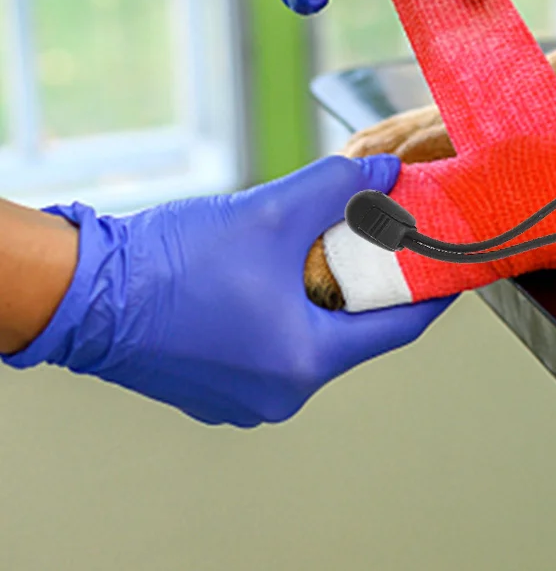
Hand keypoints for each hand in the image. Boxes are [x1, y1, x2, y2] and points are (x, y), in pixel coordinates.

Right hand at [2, 156, 450, 425]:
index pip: (398, 326)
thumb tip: (389, 173)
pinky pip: (275, 342)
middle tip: (396, 234)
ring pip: (314, 334)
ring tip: (337, 240)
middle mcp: (279, 394)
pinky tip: (285, 266)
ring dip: (329, 290)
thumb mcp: (273, 212)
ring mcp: (243, 396)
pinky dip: (290, 305)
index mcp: (304, 364)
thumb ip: (342, 188)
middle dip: (376, 279)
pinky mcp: (215, 385)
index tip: (457, 258)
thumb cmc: (171, 264)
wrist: (82, 293)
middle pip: (356, 330)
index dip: (432, 286)